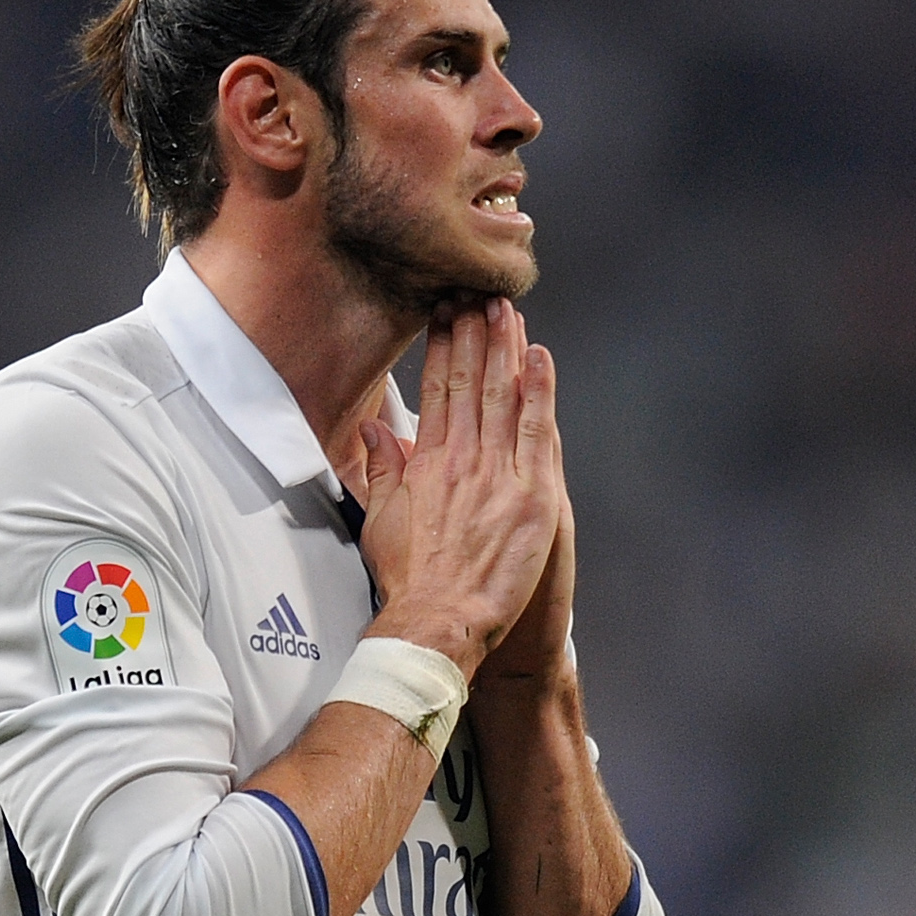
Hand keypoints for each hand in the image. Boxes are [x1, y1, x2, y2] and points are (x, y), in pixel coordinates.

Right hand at [355, 299, 562, 676]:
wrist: (436, 624)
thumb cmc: (409, 583)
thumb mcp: (379, 521)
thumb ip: (380, 470)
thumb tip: (374, 431)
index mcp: (425, 463)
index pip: (437, 390)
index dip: (444, 347)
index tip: (447, 312)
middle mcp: (460, 460)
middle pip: (471, 382)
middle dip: (475, 333)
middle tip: (478, 291)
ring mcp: (497, 475)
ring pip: (504, 397)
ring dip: (506, 349)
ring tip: (507, 309)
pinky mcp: (531, 496)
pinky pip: (538, 432)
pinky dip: (540, 392)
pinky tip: (541, 357)